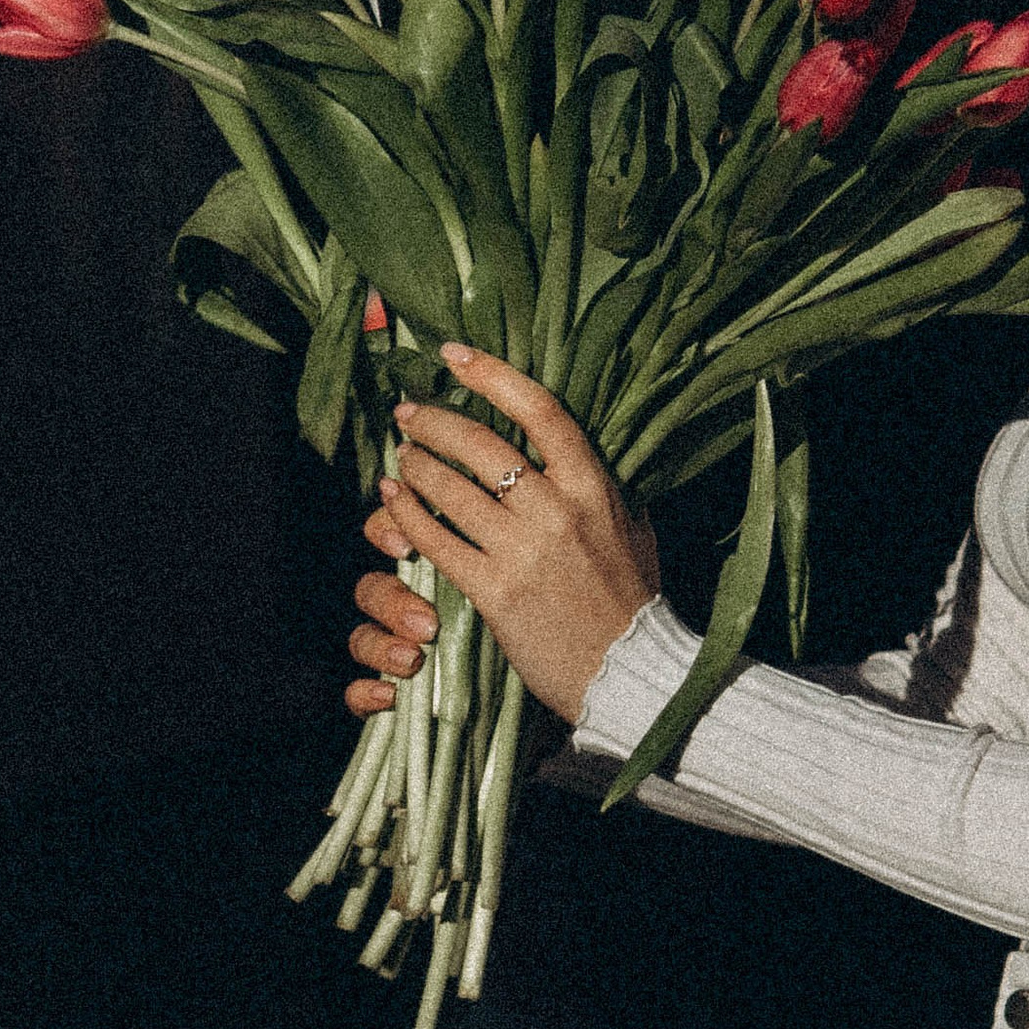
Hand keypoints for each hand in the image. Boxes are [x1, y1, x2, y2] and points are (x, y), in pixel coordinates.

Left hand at [346, 343, 660, 726]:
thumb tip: (582, 455)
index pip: (539, 410)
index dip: (491, 374)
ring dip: (415, 466)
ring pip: (450, 489)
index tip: (454, 356)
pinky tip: (393, 502)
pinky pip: (436, 540)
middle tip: (408, 413)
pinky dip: (407, 515)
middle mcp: (556, 510)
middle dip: (434, 421)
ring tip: (400, 458)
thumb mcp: (636, 530)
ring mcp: (522, 550)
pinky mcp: (493, 590)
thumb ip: (608, 490)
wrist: (628, 672)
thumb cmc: (633, 603)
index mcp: (594, 487)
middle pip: (481, 443)